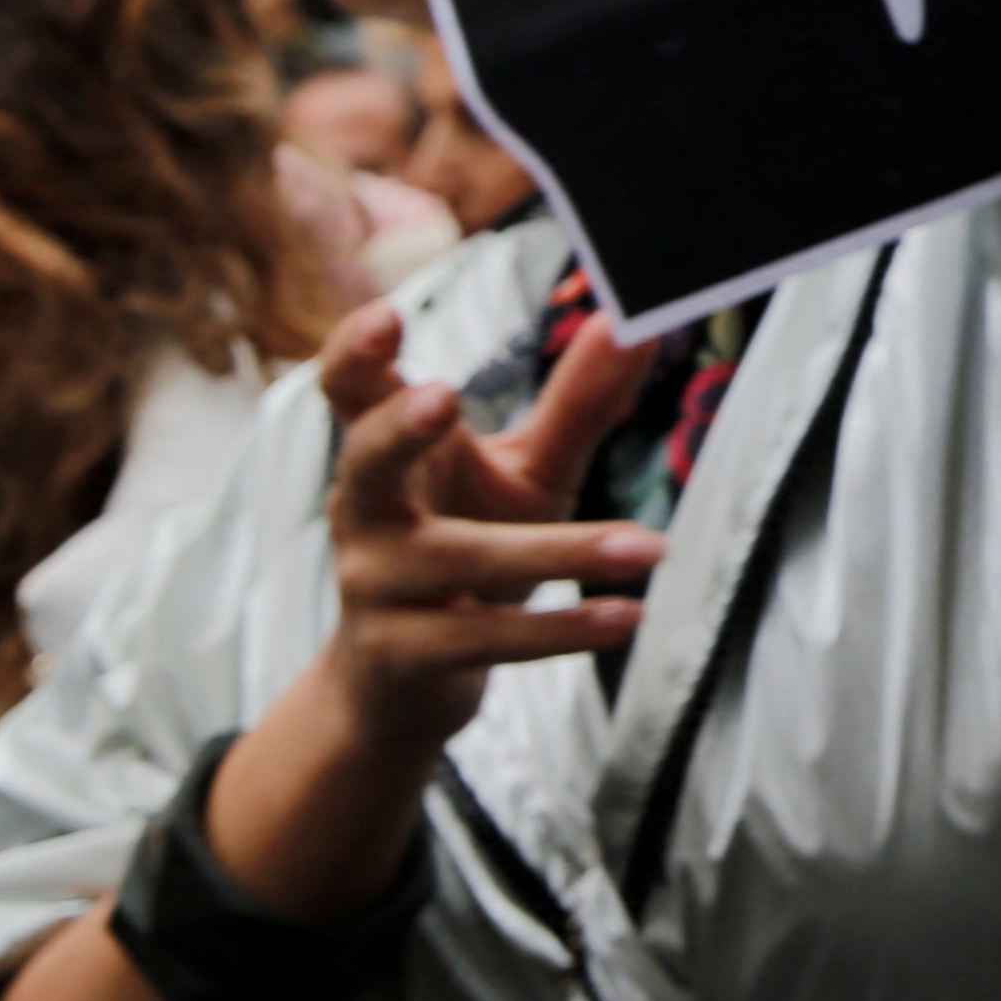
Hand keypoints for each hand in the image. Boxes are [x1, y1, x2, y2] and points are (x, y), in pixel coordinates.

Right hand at [304, 297, 661, 780]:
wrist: (404, 684)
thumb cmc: (469, 550)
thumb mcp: (526, 472)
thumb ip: (577, 403)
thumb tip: (633, 325)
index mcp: (388, 451)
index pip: (352, 389)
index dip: (356, 351)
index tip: (386, 316)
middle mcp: (365, 511)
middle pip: (364, 460)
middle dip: (396, 428)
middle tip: (442, 396)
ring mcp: (375, 585)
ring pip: (461, 559)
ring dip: (562, 552)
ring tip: (649, 546)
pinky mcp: (401, 653)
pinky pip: (486, 638)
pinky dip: (564, 629)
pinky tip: (629, 616)